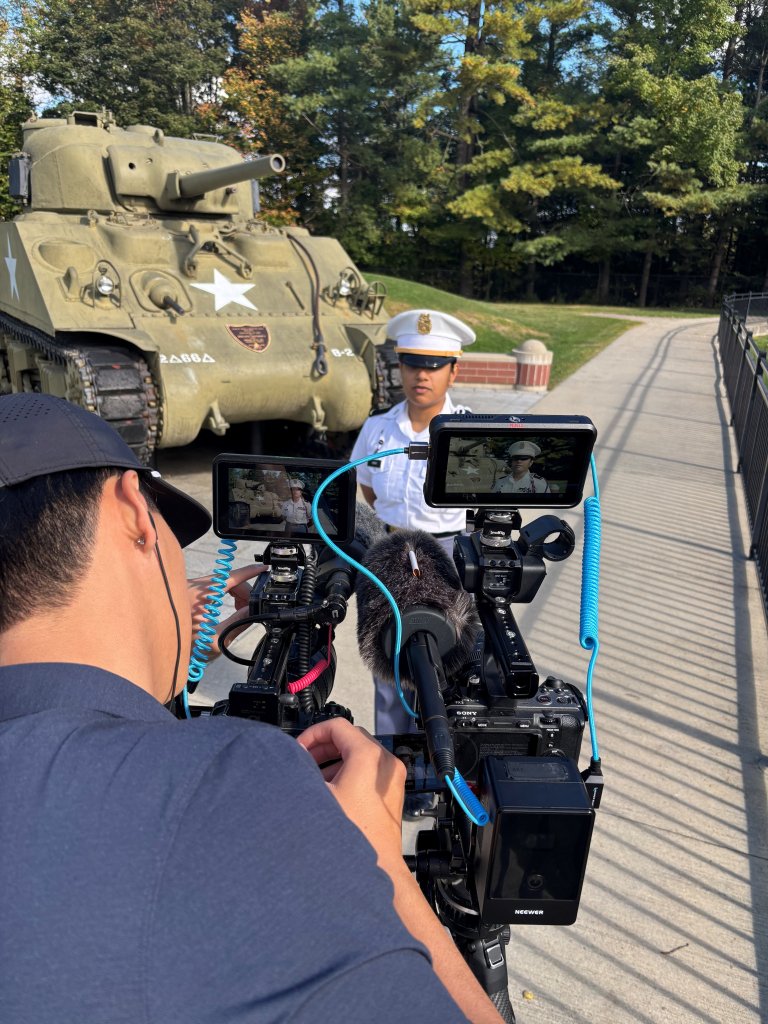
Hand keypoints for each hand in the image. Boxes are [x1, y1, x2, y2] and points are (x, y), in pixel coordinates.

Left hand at [187, 563, 267, 654]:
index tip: (263, 569)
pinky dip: (225, 592)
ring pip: (221, 581)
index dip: (249, 572)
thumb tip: (252, 610)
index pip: (230, 577)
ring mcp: (189, 587)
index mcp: (199, 597)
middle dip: (244, 591)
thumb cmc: (185, 649)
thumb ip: (237, 623)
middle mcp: (192, 588)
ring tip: (241, 608)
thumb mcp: (216, 640)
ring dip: (235, 592)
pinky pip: (213, 585)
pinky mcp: (188, 590)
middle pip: (227, 579)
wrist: (163, 649)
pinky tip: (229, 604)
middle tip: (250, 607)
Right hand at [298, 719, 404, 865]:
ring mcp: (392, 777)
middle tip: (305, 759)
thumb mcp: (318, 797)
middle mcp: (385, 763)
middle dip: (324, 746)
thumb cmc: (353, 836)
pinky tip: (333, 789)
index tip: (300, 747)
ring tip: (316, 775)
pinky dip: (350, 770)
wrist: (376, 866)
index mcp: (369, 757)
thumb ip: (303, 773)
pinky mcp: (392, 792)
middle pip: (350, 737)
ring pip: (360, 753)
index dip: (313, 734)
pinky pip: (369, 769)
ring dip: (335, 758)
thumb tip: (290, 764)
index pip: (337, 727)